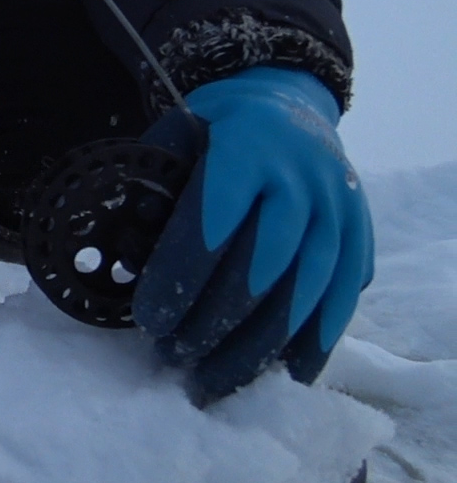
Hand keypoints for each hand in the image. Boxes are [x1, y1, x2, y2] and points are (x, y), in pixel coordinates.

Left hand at [133, 67, 374, 401]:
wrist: (286, 102)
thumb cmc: (214, 128)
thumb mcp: (175, 133)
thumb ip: (151, 186)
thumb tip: (120, 257)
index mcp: (247, 149)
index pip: (212, 223)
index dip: (180, 278)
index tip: (150, 321)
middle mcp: (301, 179)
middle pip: (261, 268)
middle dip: (213, 323)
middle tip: (172, 358)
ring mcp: (338, 207)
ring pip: (305, 290)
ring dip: (258, 345)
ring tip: (214, 380)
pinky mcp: (361, 232)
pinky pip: (343, 295)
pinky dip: (315, 340)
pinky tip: (285, 373)